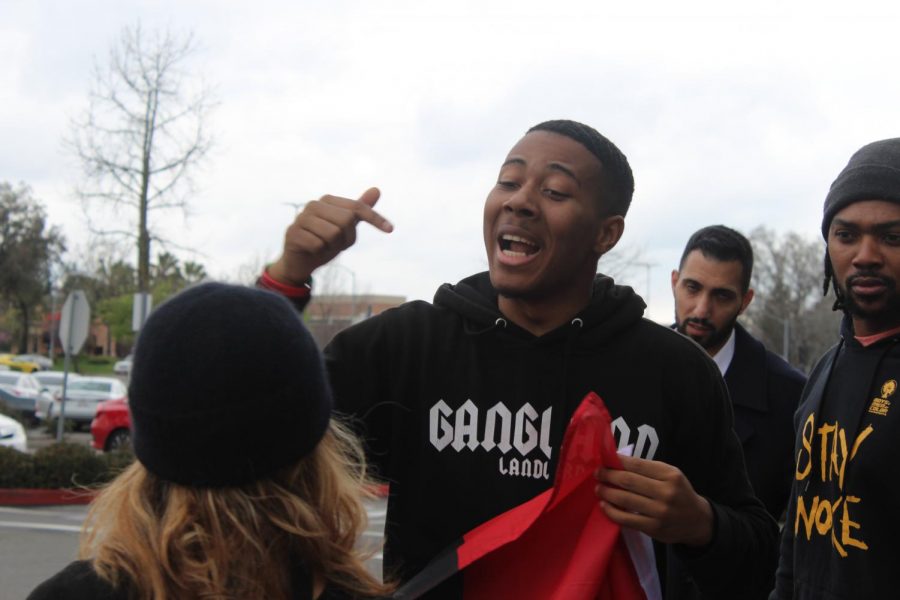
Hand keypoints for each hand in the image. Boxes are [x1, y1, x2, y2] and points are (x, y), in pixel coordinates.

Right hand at [268, 187, 392, 284]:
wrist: (300, 261)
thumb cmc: (325, 241)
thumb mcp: (346, 227)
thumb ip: (359, 210)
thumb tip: (377, 189)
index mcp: (328, 200)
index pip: (357, 208)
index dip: (375, 219)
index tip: (390, 229)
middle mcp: (313, 205)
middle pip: (346, 221)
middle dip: (346, 238)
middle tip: (336, 243)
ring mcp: (301, 218)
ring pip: (332, 234)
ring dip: (332, 246)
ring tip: (323, 245)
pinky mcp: (293, 233)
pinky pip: (318, 245)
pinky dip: (319, 252)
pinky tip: (312, 250)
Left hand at [595, 455, 712, 546]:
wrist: (697, 521)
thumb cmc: (678, 493)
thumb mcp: (671, 475)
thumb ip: (648, 469)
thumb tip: (617, 462)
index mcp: (670, 475)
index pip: (638, 464)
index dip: (618, 461)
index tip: (605, 460)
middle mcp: (666, 492)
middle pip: (629, 481)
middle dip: (608, 476)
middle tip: (597, 473)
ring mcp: (660, 512)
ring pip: (625, 499)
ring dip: (607, 492)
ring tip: (598, 488)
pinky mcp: (654, 528)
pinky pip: (626, 519)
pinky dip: (611, 512)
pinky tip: (604, 505)